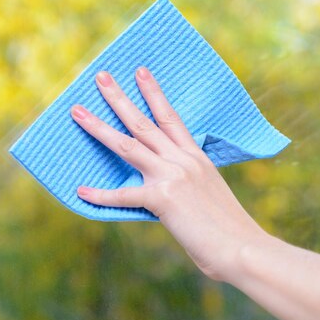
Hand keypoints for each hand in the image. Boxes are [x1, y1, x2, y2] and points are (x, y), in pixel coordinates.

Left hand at [70, 67, 265, 280]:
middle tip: (101, 76)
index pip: (171, 117)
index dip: (154, 93)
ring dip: (99, 127)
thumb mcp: (209, 193)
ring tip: (77, 111)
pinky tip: (82, 191)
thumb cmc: (228, 228)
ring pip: (128, 145)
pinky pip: (124, 195)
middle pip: (143, 122)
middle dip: (119, 98)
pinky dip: (101, 195)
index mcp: (196, 157)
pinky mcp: (163, 199)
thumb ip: (187, 183)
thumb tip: (170, 189)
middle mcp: (183, 160)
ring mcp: (172, 176)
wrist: (241, 247)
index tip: (140, 72)